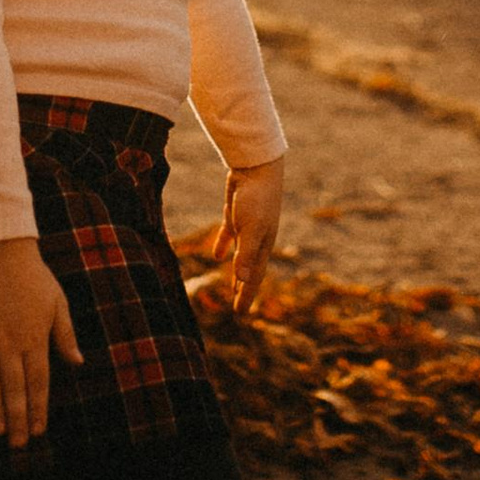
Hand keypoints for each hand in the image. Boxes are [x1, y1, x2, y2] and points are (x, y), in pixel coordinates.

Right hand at [0, 236, 82, 445]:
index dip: (38, 408)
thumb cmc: (33, 278)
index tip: (39, 430)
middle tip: (18, 444)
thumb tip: (78, 363)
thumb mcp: (57, 303)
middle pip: (13, 387)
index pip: (37, 381)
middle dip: (16, 418)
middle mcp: (9, 341)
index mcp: (34, 337)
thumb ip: (65, 336)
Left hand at [205, 159, 285, 315]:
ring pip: (241, 255)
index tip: (239, 314)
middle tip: (238, 307)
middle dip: (244, 288)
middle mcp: (257, 238)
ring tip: (232, 286)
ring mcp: (248, 226)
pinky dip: (224, 246)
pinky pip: (229, 235)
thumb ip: (246, 254)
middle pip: (250, 269)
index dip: (246, 295)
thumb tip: (243, 281)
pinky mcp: (236, 214)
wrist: (256, 165)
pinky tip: (217, 255)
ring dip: (236, 271)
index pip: (255, 277)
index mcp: (263, 245)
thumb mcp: (250, 228)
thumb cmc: (256, 198)